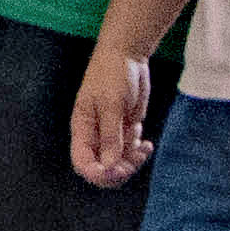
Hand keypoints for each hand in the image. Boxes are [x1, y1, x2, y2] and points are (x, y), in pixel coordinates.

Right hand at [68, 51, 157, 186]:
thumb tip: (109, 166)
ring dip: (133, 161)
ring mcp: (111, 134)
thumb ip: (110, 136)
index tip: (115, 171)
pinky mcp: (126, 130)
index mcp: (83, 130)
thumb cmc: (112, 75)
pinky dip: (140, 152)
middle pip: (102, 168)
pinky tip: (147, 143)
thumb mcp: (112, 105)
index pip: (83, 163)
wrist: (127, 56)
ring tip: (143, 145)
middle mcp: (95, 136)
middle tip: (133, 161)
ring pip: (119, 162)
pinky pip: (131, 152)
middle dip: (118, 171)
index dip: (97, 174)